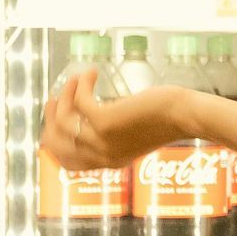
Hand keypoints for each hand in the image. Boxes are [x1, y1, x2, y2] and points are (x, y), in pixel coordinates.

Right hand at [39, 67, 185, 173]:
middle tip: (56, 97)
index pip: (67, 163)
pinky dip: (80, 84)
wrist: (185, 116)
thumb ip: (112, 131)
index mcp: (109, 161)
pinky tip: (91, 73)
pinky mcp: (105, 122)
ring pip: (64, 122)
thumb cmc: (166, 119)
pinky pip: (79, 102)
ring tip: (75, 79)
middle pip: (57, 144)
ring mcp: (102, 141)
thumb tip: (90, 112)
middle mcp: (102, 156)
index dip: (53, 141)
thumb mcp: (133, 132)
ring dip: (65, 96)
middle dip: (51, 119)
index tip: (55, 118)